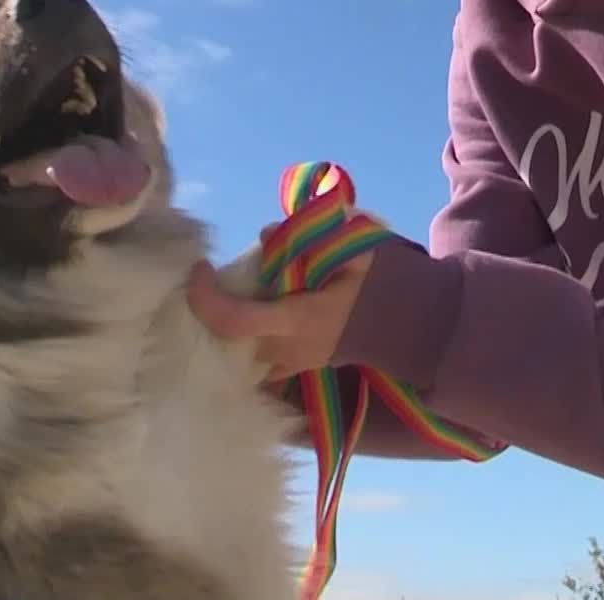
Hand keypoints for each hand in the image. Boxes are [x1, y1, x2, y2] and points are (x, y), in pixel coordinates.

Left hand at [185, 235, 374, 384]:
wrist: (403, 322)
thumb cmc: (374, 282)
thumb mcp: (351, 248)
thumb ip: (309, 238)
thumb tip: (266, 235)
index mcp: (300, 320)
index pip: (237, 320)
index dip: (207, 297)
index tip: (200, 268)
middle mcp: (288, 350)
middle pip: (227, 338)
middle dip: (210, 308)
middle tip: (211, 277)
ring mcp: (290, 364)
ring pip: (238, 353)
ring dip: (223, 326)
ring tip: (224, 294)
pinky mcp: (292, 368)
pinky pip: (254, 361)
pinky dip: (239, 341)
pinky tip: (239, 316)